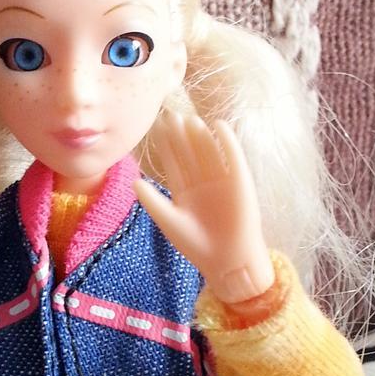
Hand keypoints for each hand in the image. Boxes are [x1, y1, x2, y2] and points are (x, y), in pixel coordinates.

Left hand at [134, 113, 273, 303]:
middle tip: (170, 113)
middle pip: (189, 153)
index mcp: (184, 190)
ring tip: (189, 118)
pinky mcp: (240, 181)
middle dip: (180, 135)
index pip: (173, 162)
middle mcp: (202, 182)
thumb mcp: (170, 222)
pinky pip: (233, 158)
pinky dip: (227, 142)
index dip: (165, 145)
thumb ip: (153, 202)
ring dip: (200, 136)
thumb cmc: (197, 246)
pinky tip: (219, 126)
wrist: (228, 262)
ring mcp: (221, 180)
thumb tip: (133, 182)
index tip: (155, 125)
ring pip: (208, 152)